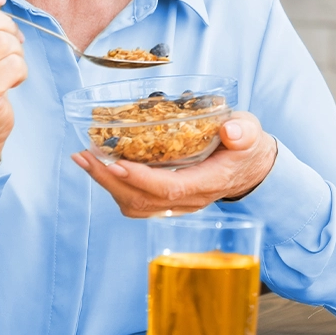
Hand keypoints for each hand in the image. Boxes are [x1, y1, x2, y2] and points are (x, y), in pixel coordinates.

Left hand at [70, 111, 278, 216]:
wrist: (250, 168)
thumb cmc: (246, 147)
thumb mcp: (251, 133)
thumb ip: (244, 131)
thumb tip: (230, 129)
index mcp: (209, 182)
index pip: (171, 188)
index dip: (142, 179)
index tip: (116, 164)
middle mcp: (190, 200)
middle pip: (143, 200)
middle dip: (109, 180)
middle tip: (84, 156)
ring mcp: (177, 204)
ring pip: (135, 205)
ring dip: (106, 185)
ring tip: (85, 159)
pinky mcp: (167, 201)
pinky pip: (136, 202)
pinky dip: (114, 186)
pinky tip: (100, 166)